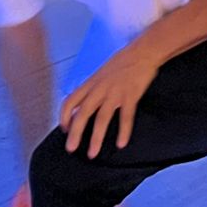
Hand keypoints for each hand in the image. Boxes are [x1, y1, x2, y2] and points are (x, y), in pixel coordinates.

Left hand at [60, 43, 159, 157]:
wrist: (142, 53)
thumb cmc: (121, 63)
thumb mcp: (100, 74)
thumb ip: (91, 89)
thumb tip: (83, 105)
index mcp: (90, 83)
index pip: (70, 101)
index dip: (64, 117)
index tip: (64, 129)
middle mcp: (99, 89)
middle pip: (82, 114)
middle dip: (75, 133)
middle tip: (71, 149)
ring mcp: (115, 93)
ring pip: (101, 119)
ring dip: (96, 138)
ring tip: (92, 153)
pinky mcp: (130, 96)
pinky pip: (125, 117)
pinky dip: (123, 132)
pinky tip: (120, 144)